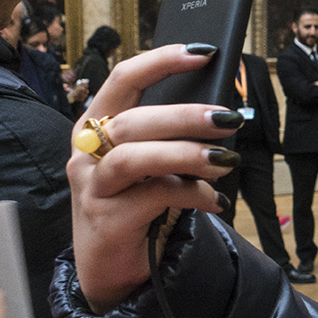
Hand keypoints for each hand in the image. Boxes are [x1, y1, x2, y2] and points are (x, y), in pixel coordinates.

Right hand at [68, 44, 240, 313]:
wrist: (115, 264)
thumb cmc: (139, 201)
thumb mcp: (153, 162)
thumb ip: (172, 137)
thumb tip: (223, 114)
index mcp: (96, 124)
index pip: (123, 79)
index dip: (161, 61)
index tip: (203, 53)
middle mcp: (87, 151)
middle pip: (134, 121)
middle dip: (186, 116)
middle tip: (229, 120)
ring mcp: (93, 187)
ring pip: (136, 158)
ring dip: (188, 155)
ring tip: (226, 161)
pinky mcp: (108, 220)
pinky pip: (154, 197)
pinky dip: (193, 194)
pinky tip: (216, 200)